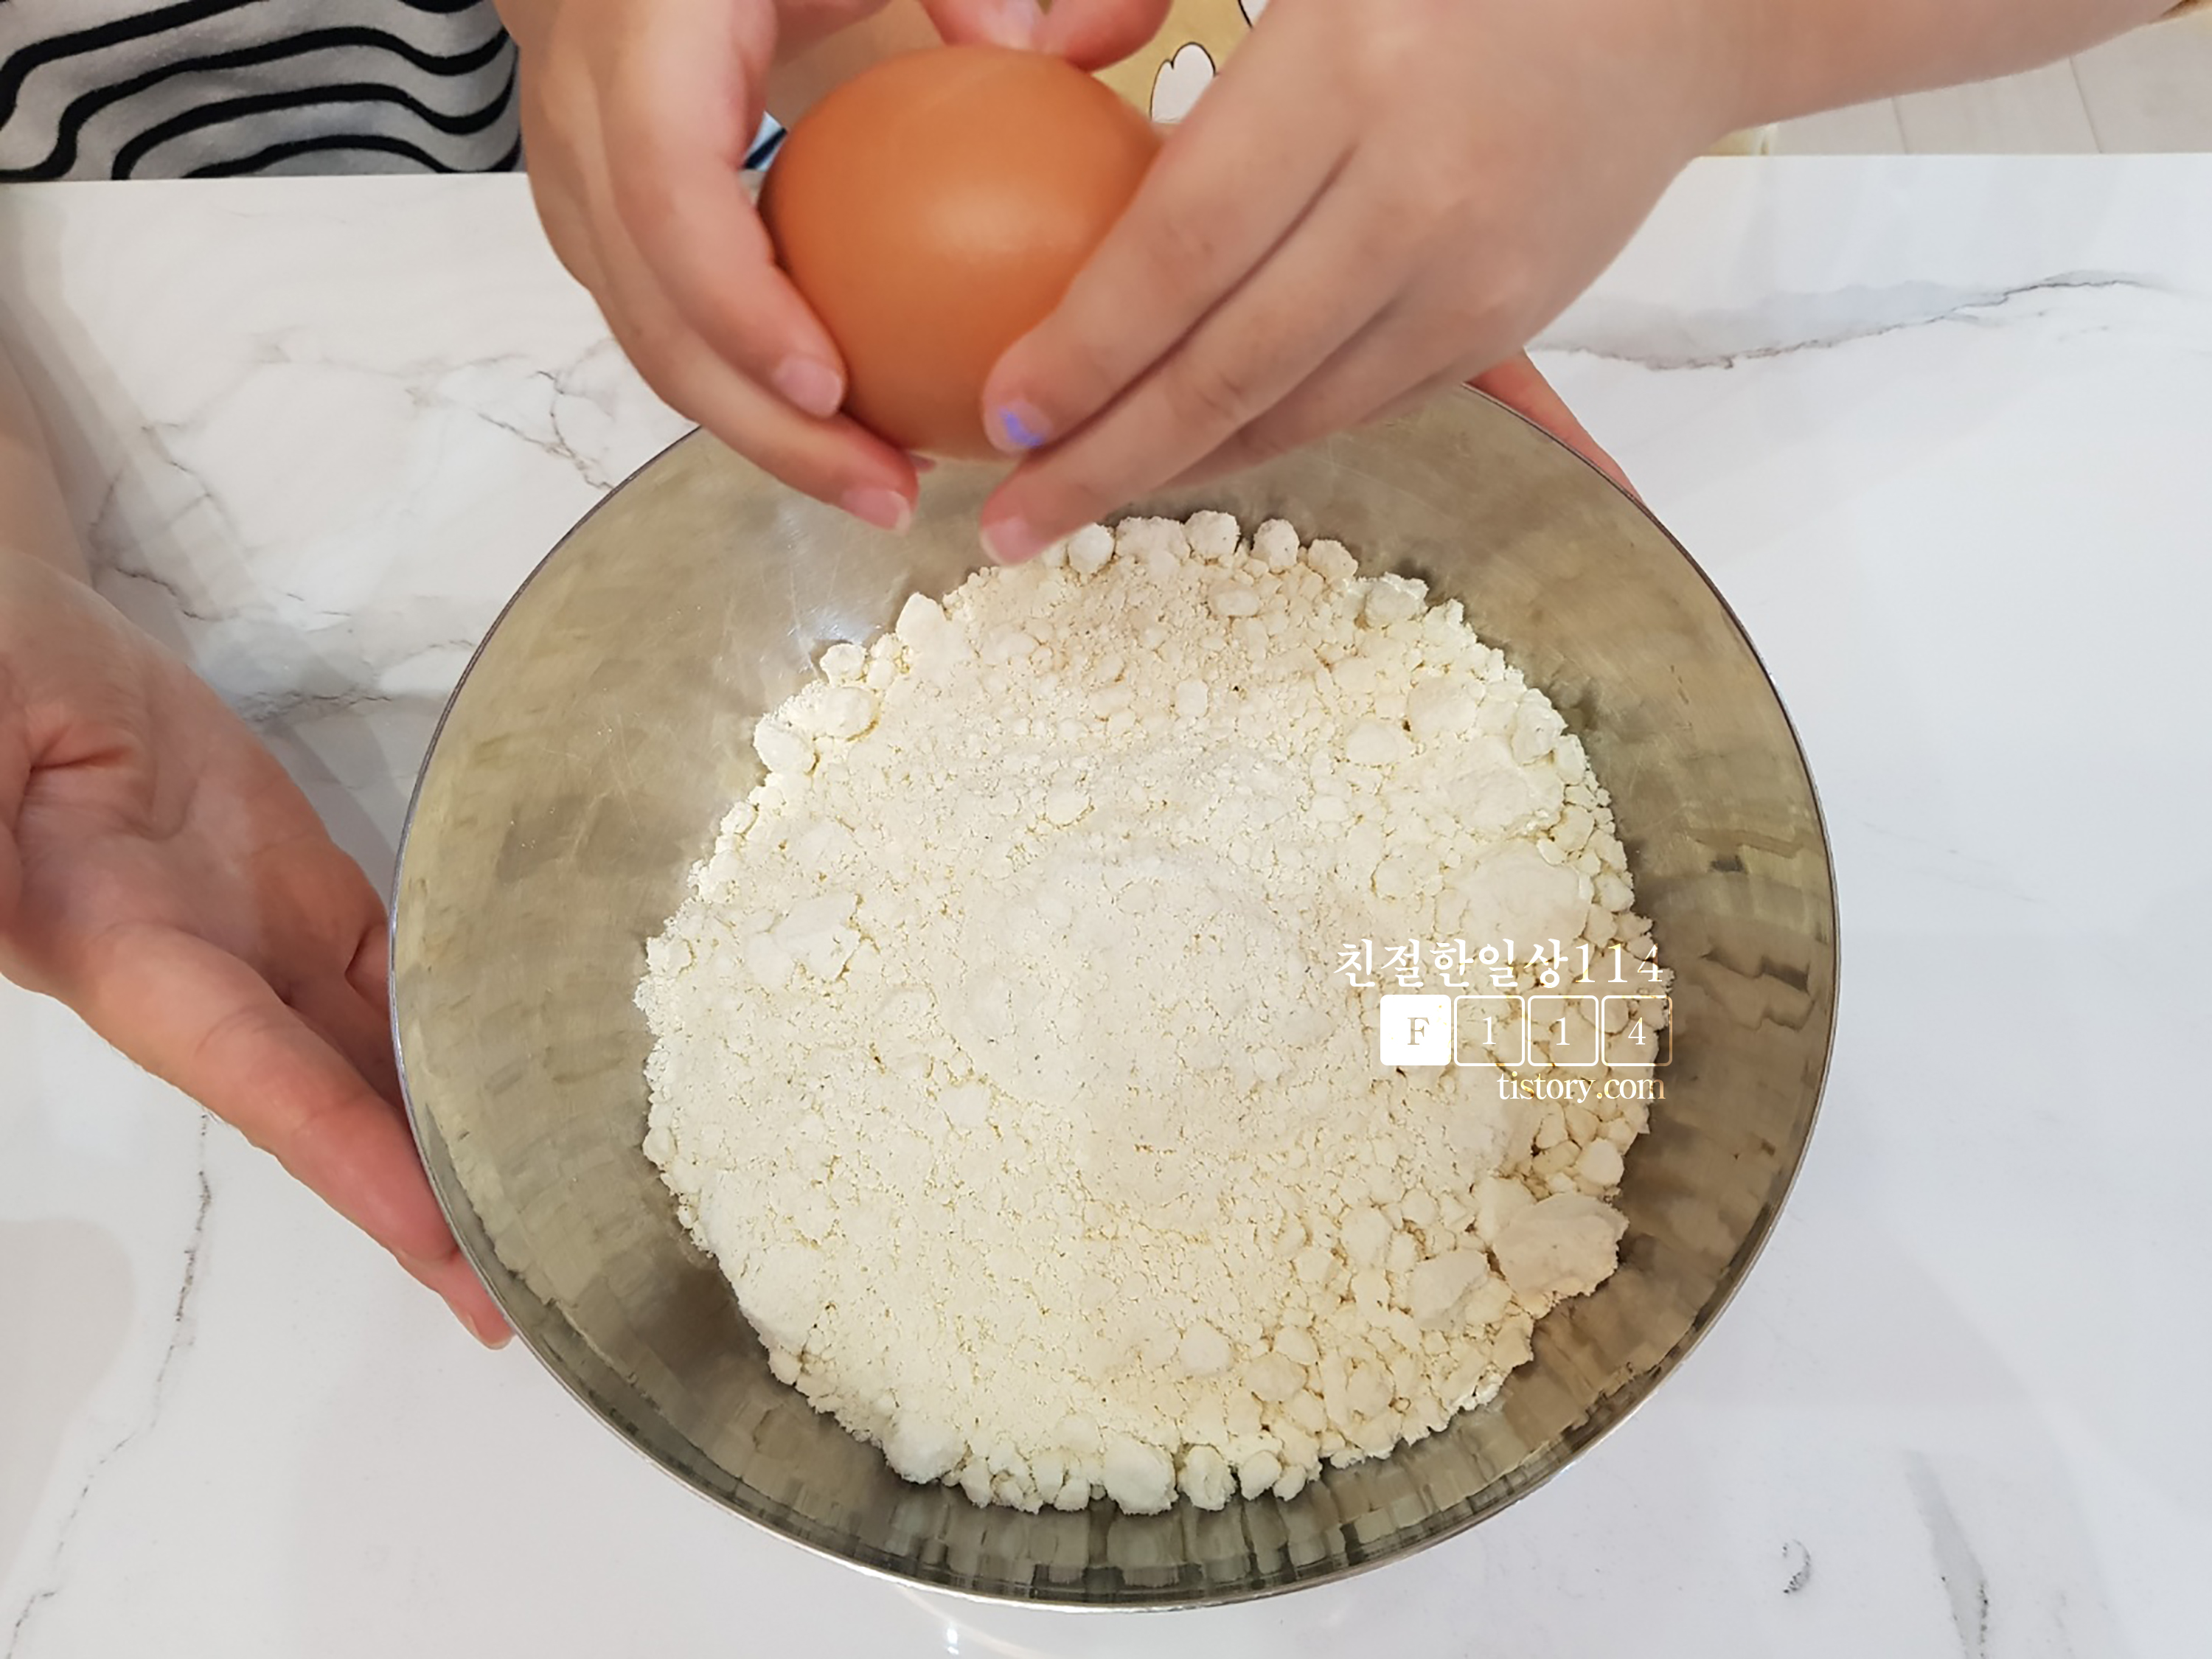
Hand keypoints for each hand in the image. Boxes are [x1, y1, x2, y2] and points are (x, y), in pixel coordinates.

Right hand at [0, 554, 508, 1346]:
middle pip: (334, 1112)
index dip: (349, 1162)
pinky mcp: (312, 892)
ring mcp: (268, 939)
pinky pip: (402, 975)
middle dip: (417, 1210)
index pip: (261, 1082)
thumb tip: (1, 904)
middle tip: (515, 1298)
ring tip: (539, 1225)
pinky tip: (526, 1084)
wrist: (30, 648)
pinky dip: (462, 1035)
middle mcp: (211, 977)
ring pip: (378, 1059)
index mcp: (130, 960)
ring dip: (450, 1144)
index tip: (433, 1238)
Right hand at [493, 0, 1167, 529]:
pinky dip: (751, 398)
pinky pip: (665, 333)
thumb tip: (1059, 51)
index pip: (670, 195)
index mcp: (646, 39)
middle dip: (766, 431)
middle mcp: (585, 122)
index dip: (739, 307)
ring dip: (764, 438)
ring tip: (881, 490)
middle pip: (654, 316)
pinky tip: (849, 434)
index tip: (832, 390)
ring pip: (651, 347)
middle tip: (888, 494)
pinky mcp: (589, 227)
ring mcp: (573, 183)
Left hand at [975, 0, 1718, 559]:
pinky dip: (1262, 445)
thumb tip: (1032, 54)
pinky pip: (1359, 409)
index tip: (1005, 410)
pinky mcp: (1504, 322)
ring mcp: (1470, 276)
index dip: (1087, 347)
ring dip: (1176, 472)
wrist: (1667, 6)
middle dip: (1106, 461)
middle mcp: (1412, 193)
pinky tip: (1187, 460)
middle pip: (1230, 367)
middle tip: (1011, 523)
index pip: (1182, 245)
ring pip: (1294, 413)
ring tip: (1076, 508)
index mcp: (1344, 74)